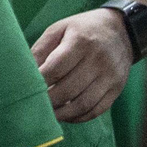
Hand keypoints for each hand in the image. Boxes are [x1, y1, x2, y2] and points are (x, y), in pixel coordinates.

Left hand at [32, 6, 133, 122]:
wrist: (121, 30)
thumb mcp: (59, 29)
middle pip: (68, 90)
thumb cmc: (82, 30)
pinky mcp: (117, 88)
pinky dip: (78, 117)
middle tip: (34, 105)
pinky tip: (66, 115)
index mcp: (81, 41)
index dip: (39, 82)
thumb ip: (41, 50)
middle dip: (47, 101)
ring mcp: (110, 75)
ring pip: (82, 104)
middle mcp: (98, 59)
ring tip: (47, 114)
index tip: (27, 89)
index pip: (56, 69)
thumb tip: (25, 74)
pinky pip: (96, 110)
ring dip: (61, 114)